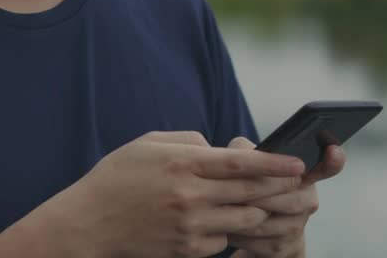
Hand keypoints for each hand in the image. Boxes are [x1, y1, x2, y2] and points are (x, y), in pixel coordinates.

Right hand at [55, 131, 306, 257]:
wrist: (89, 223)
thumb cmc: (118, 177)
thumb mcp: (149, 144)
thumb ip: (189, 141)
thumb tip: (218, 149)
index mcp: (184, 163)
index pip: (242, 162)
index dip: (275, 163)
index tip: (297, 163)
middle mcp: (191, 196)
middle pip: (251, 192)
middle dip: (278, 188)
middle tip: (295, 183)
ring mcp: (190, 226)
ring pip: (244, 220)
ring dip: (255, 211)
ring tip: (256, 202)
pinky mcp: (186, 249)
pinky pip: (223, 243)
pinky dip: (226, 232)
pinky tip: (217, 223)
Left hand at [222, 137, 346, 257]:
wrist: (257, 233)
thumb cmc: (253, 189)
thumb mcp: (249, 165)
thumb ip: (243, 151)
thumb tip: (227, 145)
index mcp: (303, 174)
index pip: (325, 167)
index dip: (332, 160)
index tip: (334, 151)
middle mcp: (307, 200)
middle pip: (284, 195)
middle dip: (254, 193)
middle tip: (229, 188)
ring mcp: (297, 226)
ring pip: (265, 219)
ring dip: (239, 214)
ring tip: (222, 207)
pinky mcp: (283, 248)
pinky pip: (256, 240)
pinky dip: (237, 233)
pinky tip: (227, 227)